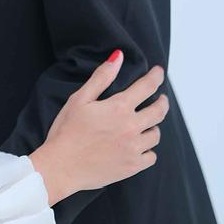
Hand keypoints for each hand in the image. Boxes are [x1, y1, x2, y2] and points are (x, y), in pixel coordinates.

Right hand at [29, 52, 167, 205]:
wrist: (61, 167)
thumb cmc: (66, 132)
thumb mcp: (79, 99)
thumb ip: (101, 77)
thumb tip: (118, 57)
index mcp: (119, 108)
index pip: (147, 87)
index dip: (155, 77)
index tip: (158, 73)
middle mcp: (131, 127)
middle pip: (159, 111)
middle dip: (162, 102)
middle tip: (160, 99)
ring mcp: (133, 148)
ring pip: (155, 134)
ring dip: (152, 126)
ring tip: (146, 125)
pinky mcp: (132, 166)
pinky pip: (151, 156)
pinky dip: (147, 150)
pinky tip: (138, 147)